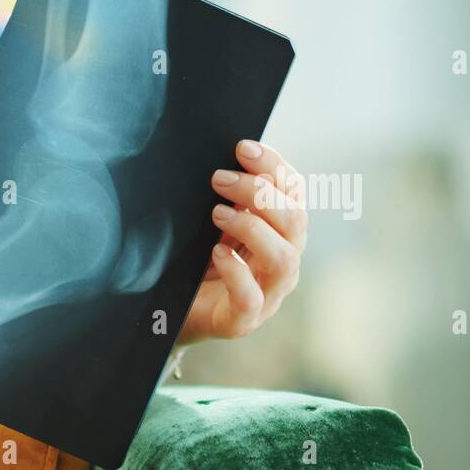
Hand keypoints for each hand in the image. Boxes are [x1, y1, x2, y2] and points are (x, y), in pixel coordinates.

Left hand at [176, 140, 306, 346]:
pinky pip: (249, 297)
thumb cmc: (199, 265)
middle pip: (294, 221)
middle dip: (259, 193)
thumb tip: (229, 161)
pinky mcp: (242, 321)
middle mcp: (283, 264)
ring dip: (252, 228)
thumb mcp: (216, 226)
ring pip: (283, 258)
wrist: (174, 315)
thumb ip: (230, 199)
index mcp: (282, 235)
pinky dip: (236, 271)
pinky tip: (216, 252)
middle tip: (220, 178)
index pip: (294, 193)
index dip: (274, 166)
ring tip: (218, 213)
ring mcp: (267, 296)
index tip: (243, 147)